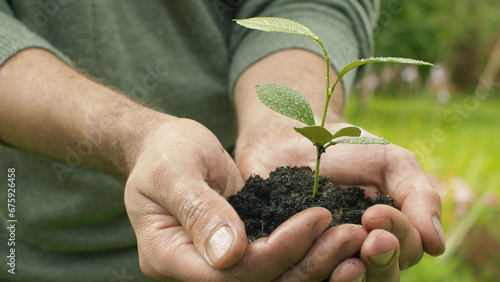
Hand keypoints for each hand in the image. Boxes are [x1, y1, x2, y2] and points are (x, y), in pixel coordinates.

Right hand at [125, 118, 369, 280]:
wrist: (166, 150)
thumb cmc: (165, 152)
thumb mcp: (174, 171)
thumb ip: (198, 210)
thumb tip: (230, 253)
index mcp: (166, 256)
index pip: (229, 274)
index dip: (276, 253)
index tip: (316, 219)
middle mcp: (193, 272)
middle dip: (306, 263)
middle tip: (350, 233)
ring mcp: (216, 267)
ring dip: (315, 264)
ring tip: (354, 237)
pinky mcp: (239, 255)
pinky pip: (275, 265)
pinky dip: (307, 256)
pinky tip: (339, 242)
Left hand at [235, 121, 445, 280]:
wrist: (300, 138)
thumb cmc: (351, 150)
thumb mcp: (393, 164)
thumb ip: (419, 198)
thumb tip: (437, 245)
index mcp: (387, 236)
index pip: (405, 254)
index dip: (398, 237)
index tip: (375, 214)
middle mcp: (359, 253)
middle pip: (382, 277)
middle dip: (381, 259)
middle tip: (370, 237)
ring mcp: (325, 257)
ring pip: (347, 281)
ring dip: (350, 271)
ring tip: (344, 243)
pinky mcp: (293, 257)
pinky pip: (305, 275)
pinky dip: (311, 267)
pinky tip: (307, 251)